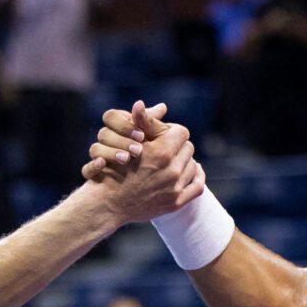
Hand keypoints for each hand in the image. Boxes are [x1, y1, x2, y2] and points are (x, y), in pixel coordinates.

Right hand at [83, 101, 157, 178]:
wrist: (122, 191)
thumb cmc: (143, 159)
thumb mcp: (150, 139)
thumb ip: (152, 124)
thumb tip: (162, 107)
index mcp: (115, 129)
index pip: (111, 117)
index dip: (126, 124)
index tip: (142, 135)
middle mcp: (105, 142)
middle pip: (104, 133)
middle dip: (122, 140)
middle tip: (138, 150)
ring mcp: (97, 159)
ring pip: (95, 149)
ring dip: (111, 152)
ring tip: (126, 159)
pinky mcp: (94, 177)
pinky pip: (87, 170)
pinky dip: (93, 166)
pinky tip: (102, 164)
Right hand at [83, 102, 205, 224]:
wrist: (108, 203)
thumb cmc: (113, 170)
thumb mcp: (126, 143)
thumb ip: (140, 124)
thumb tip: (140, 103)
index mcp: (161, 152)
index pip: (181, 132)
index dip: (171, 131)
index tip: (163, 135)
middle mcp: (171, 170)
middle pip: (188, 147)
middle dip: (177, 146)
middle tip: (167, 149)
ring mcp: (175, 188)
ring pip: (193, 165)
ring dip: (184, 162)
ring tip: (172, 162)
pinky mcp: (176, 202)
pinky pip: (198, 186)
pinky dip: (197, 176)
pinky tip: (191, 172)